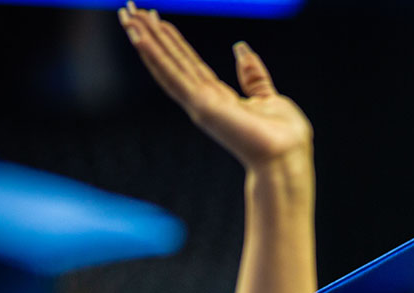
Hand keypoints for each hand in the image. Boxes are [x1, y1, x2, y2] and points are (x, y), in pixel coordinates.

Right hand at [118, 4, 311, 172]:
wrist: (286, 157)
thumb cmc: (284, 138)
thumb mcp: (269, 97)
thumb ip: (253, 77)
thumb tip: (241, 49)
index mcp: (219, 98)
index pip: (189, 63)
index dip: (172, 41)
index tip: (157, 18)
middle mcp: (204, 101)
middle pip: (171, 61)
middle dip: (150, 35)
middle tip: (129, 10)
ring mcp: (199, 104)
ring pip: (165, 65)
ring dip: (145, 40)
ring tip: (127, 16)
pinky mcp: (201, 105)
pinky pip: (173, 75)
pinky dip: (154, 56)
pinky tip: (139, 37)